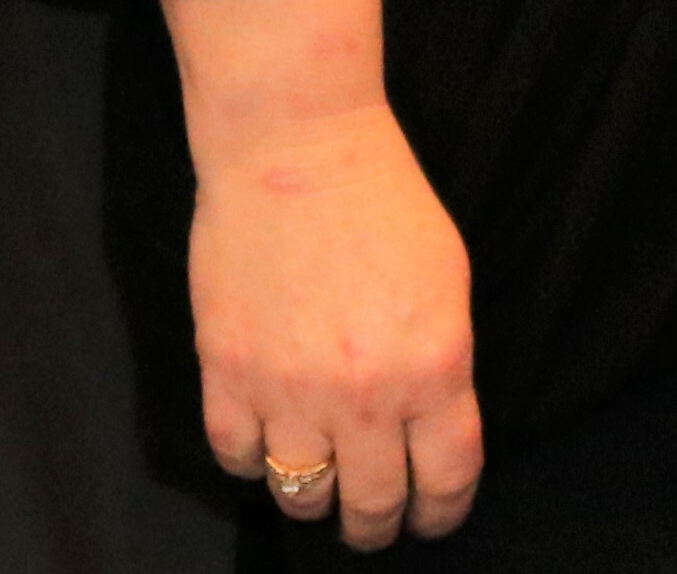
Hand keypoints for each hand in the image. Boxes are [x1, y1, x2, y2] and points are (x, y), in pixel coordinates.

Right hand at [174, 0, 481, 545]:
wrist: (299, 150)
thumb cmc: (384, 203)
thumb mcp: (447, 283)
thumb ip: (440, 363)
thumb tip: (429, 426)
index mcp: (435, 366)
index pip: (445, 477)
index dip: (441, 511)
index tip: (435, 519)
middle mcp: (366, 393)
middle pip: (372, 503)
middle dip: (376, 525)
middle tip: (373, 526)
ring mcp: (290, 390)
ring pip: (300, 493)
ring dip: (314, 501)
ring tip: (320, 493)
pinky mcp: (229, 375)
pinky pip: (237, 456)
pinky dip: (252, 462)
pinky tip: (267, 446)